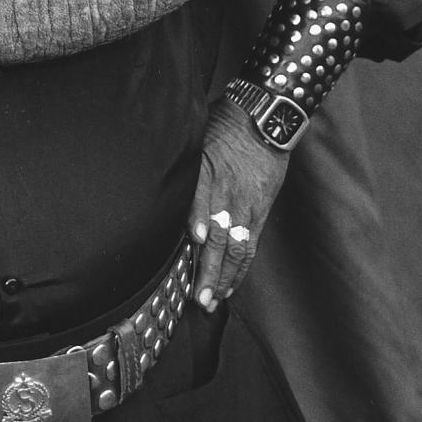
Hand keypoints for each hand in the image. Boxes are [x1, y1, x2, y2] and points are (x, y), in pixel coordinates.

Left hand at [189, 95, 290, 311]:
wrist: (263, 122)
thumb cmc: (221, 127)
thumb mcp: (195, 137)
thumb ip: (181, 166)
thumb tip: (157, 185)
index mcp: (210, 170)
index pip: (203, 197)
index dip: (199, 216)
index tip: (194, 239)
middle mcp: (229, 192)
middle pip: (220, 233)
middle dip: (209, 267)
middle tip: (199, 296)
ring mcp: (246, 206)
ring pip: (236, 247)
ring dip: (224, 276)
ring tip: (212, 299)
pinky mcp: (259, 212)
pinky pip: (250, 245)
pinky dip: (240, 267)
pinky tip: (230, 284)